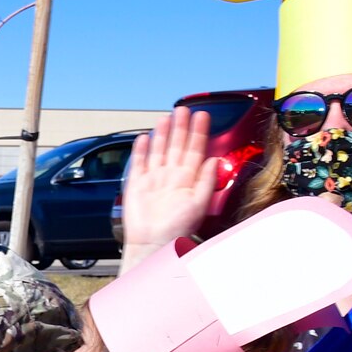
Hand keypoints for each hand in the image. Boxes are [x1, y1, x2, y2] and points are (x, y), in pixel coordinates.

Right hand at [121, 106, 214, 261]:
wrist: (153, 243)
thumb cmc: (177, 228)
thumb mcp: (199, 203)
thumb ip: (207, 180)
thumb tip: (215, 159)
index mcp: (188, 179)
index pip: (195, 149)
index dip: (199, 132)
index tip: (203, 115)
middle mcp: (171, 176)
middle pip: (177, 145)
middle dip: (181, 126)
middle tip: (183, 108)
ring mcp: (154, 179)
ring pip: (159, 150)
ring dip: (162, 133)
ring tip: (166, 117)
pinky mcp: (137, 184)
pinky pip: (139, 162)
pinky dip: (141, 150)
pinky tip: (145, 137)